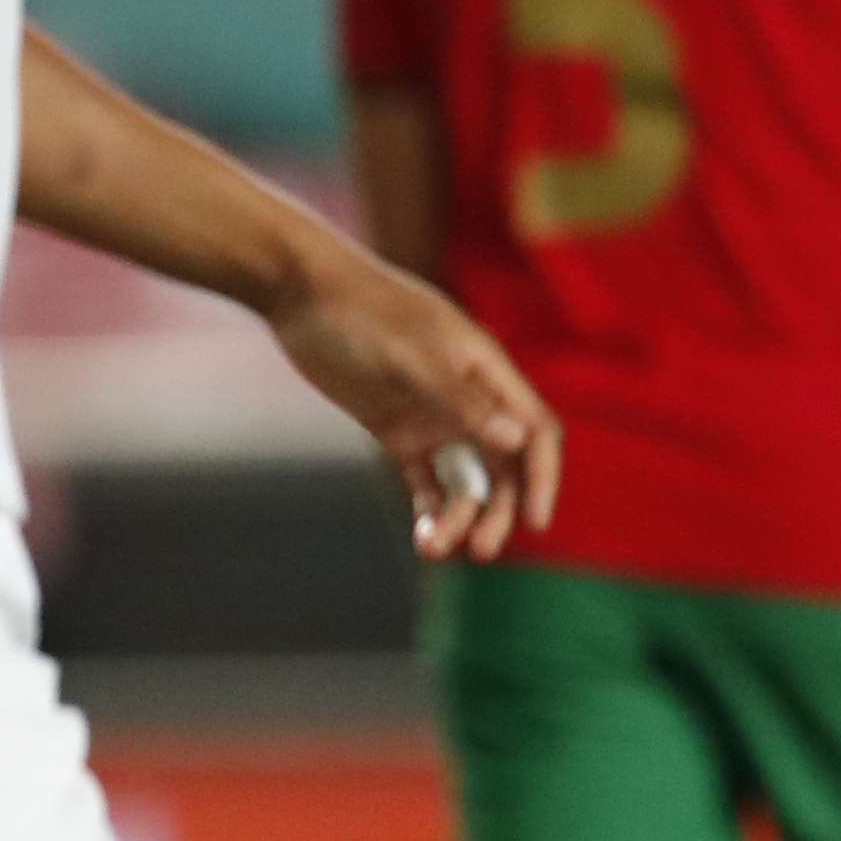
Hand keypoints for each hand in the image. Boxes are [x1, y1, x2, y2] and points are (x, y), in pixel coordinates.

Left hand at [261, 248, 561, 562]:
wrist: (298, 290)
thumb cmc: (361, 312)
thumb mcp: (410, 356)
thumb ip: (459, 400)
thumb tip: (518, 440)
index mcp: (484, 372)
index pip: (534, 431)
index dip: (541, 477)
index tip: (534, 522)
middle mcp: (466, 398)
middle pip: (503, 467)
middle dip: (498, 510)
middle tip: (480, 549)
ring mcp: (431, 415)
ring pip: (463, 479)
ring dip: (459, 517)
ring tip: (434, 549)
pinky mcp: (395, 428)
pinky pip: (425, 479)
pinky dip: (429, 509)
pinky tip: (423, 538)